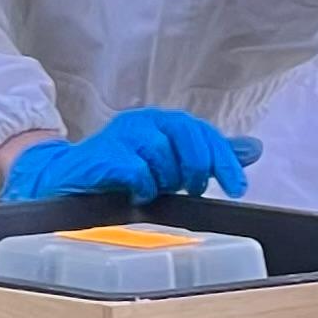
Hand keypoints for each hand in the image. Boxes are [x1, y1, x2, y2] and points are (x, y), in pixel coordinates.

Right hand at [0, 107, 262, 203]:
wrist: (64, 181)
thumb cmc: (121, 174)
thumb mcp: (171, 165)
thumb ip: (208, 155)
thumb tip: (253, 149)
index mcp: (161, 122)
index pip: (202, 131)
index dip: (224, 159)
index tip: (237, 188)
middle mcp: (142, 122)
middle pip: (186, 134)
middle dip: (197, 166)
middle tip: (193, 189)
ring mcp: (120, 136)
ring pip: (162, 154)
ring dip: (164, 180)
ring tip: (152, 191)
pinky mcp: (103, 156)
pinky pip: (136, 170)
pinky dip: (143, 187)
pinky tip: (136, 195)